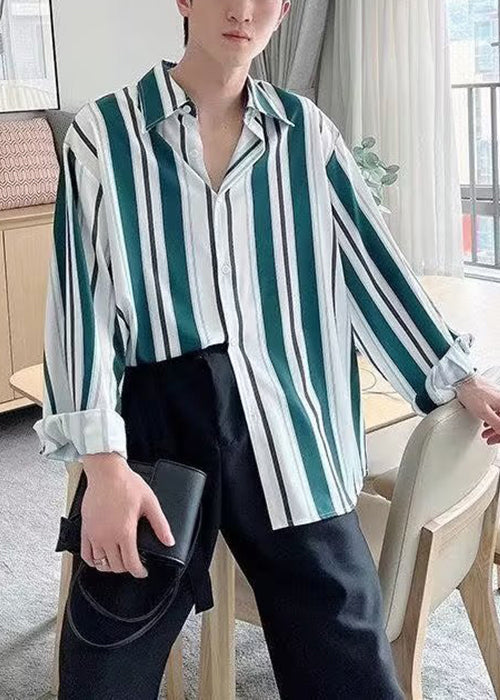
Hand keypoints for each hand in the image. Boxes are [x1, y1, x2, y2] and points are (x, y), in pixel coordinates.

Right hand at [80, 454, 174, 576]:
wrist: (106, 472)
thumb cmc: (126, 484)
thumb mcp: (150, 503)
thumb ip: (160, 525)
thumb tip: (169, 541)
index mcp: (124, 532)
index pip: (130, 564)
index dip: (139, 572)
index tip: (143, 571)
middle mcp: (107, 537)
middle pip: (116, 566)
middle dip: (127, 568)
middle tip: (134, 562)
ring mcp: (94, 534)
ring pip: (100, 564)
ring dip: (111, 566)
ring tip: (119, 560)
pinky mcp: (85, 529)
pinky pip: (85, 554)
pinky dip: (93, 561)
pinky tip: (101, 557)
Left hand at [455, 374, 499, 445]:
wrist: (463, 380)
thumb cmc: (472, 392)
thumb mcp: (484, 412)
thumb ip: (496, 423)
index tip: (495, 440)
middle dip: (497, 433)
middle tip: (490, 440)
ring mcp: (499, 399)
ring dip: (494, 427)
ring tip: (485, 433)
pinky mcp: (494, 397)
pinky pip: (497, 411)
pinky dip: (492, 419)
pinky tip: (486, 423)